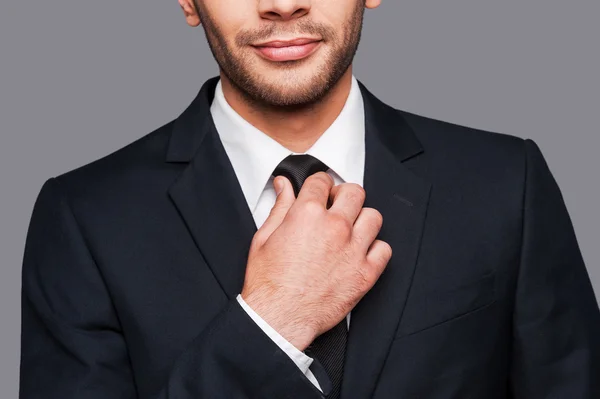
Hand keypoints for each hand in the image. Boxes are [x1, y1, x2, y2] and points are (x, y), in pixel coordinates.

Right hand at [241, 173, 391, 349]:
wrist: (279, 317)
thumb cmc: (268, 282)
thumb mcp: (264, 237)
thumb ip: (279, 207)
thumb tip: (284, 186)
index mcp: (307, 214)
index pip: (322, 180)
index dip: (320, 184)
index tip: (320, 191)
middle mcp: (334, 227)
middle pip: (354, 192)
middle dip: (343, 196)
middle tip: (336, 207)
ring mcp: (353, 249)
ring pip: (373, 217)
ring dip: (362, 220)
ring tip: (350, 230)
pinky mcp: (365, 273)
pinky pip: (384, 249)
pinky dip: (375, 249)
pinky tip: (360, 253)